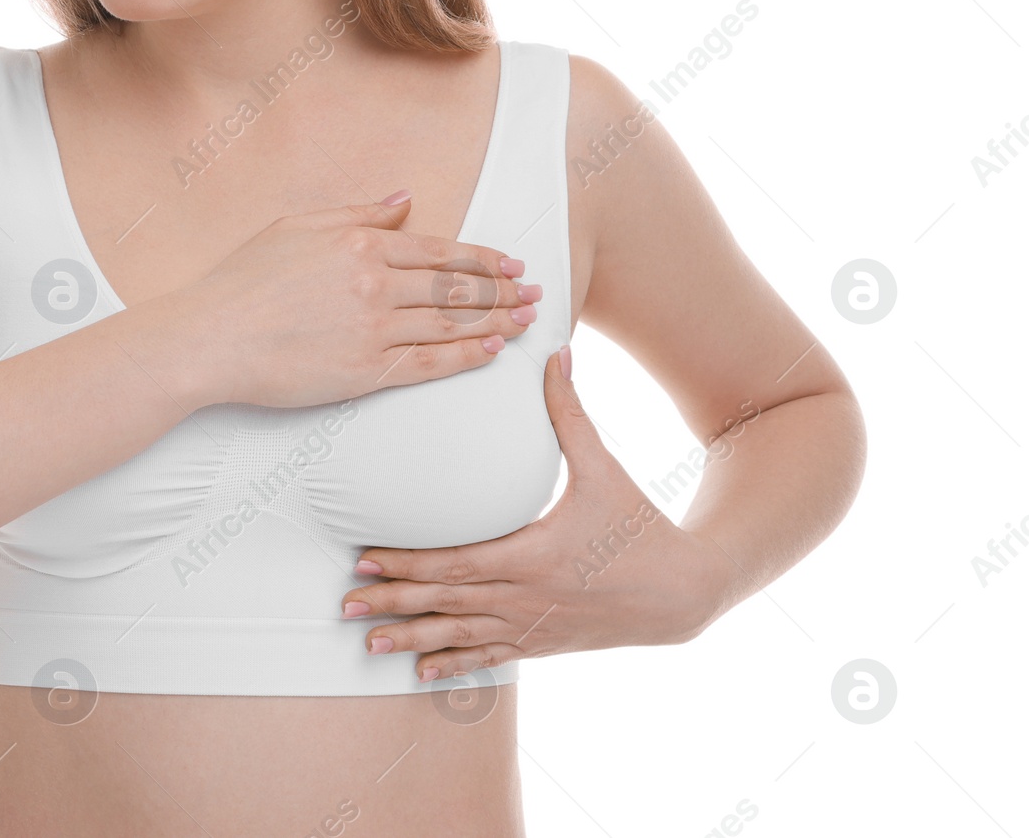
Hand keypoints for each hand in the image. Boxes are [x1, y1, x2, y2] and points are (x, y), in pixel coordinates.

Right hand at [179, 193, 541, 408]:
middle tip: (535, 292)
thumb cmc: (243, 281)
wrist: (209, 338)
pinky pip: (429, 365)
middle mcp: (376, 283)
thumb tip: (405, 200)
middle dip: (502, 289)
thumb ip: (356, 213)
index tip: (512, 262)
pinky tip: (490, 351)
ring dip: (496, 320)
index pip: (439, 250)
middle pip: (455, 287)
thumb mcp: (296, 227)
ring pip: (451, 324)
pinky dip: (465, 357)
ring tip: (526, 320)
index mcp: (361, 244)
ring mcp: (373, 329)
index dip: (483, 258)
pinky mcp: (365, 372)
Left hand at [340, 345, 731, 678]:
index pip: (458, 563)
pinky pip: (489, 658)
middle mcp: (527, 597)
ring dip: (411, 640)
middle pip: (447, 604)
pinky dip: (453, 665)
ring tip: (368, 643)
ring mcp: (533, 627)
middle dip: (393, 603)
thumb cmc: (640, 525)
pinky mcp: (543, 643)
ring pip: (461, 637)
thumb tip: (556, 354)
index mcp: (535, 554)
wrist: (684, 591)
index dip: (409, 564)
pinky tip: (423, 673)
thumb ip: (570, 413)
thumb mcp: (604, 467)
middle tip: (344, 605)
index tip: (366, 559)